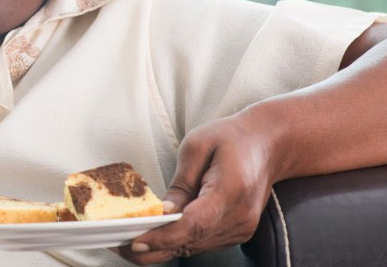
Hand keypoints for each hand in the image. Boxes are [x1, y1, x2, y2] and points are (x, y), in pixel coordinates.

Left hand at [117, 110, 277, 264]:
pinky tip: (153, 237)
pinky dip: (176, 242)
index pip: (193, 224)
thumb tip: (162, 213)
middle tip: (117, 244)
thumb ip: (179, 183)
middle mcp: (240, 217)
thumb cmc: (232, 138)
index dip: (162, 236)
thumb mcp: (197, 147)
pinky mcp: (236, 233)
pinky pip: (201, 243)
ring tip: (126, 242)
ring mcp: (241, 229)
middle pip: (191, 242)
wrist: (269, 144)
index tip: (135, 240)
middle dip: (152, 246)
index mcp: (231, 191)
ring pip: (193, 248)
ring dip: (161, 248)